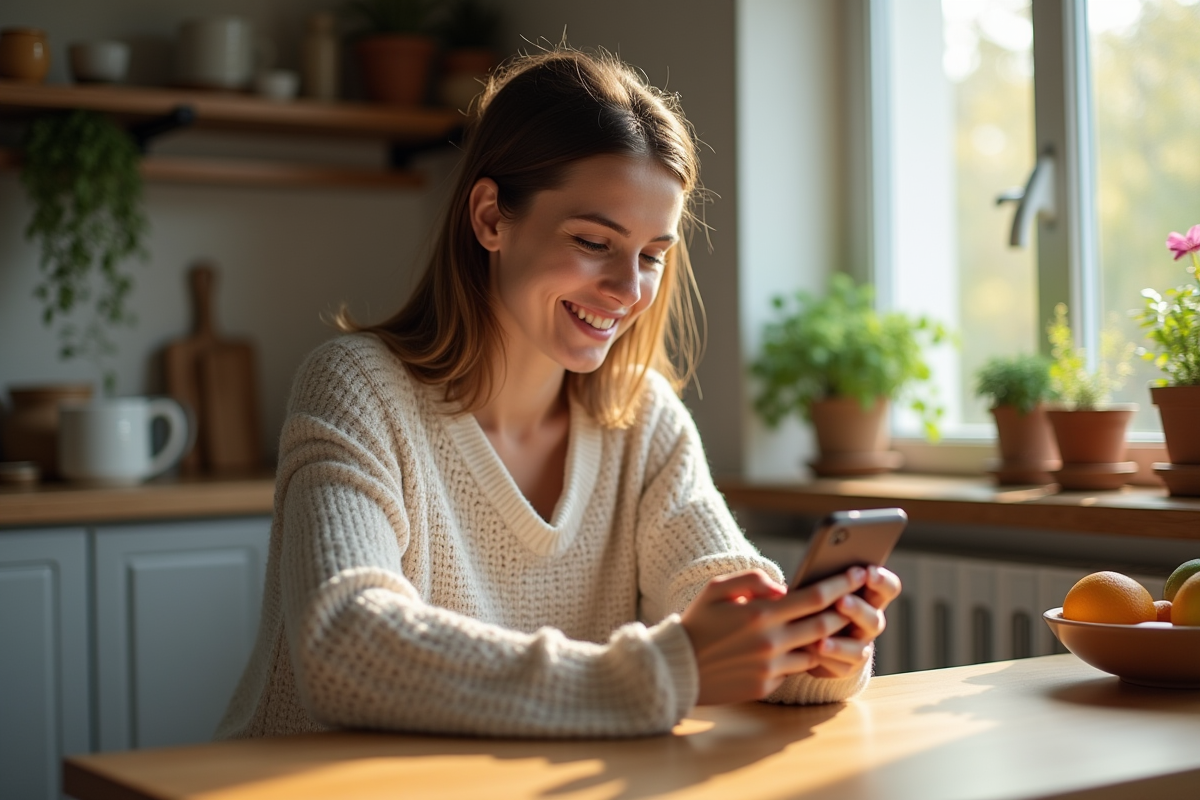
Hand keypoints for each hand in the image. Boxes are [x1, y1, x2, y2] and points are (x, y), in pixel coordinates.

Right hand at [681, 567, 867, 704]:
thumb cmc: (698, 623)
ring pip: (815, 650)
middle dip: (846, 610)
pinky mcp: (766, 686)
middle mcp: (771, 642)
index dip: (841, 584)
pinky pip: (793, 669)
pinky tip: (796, 647)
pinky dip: (798, 656)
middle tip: (857, 599)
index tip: (859, 573)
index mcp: (761, 613)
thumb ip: (753, 580)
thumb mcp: (717, 588)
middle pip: (825, 625)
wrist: (677, 668)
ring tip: (831, 624)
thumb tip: (784, 588)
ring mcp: (771, 667)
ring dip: (826, 638)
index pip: (815, 597)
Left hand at [805, 565, 901, 677]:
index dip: (882, 581)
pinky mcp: (846, 667)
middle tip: (841, 600)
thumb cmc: (818, 602)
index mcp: (869, 598)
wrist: (811, 636)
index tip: (868, 570)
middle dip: (857, 610)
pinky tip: (812, 651)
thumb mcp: (824, 587)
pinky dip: (824, 659)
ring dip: (839, 644)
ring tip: (821, 640)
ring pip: (858, 649)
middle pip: (874, 619)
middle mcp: (869, 623)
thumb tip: (816, 566)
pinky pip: (840, 666)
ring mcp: (860, 647)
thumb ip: (827, 579)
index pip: (888, 588)